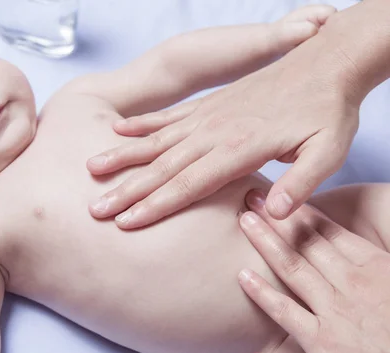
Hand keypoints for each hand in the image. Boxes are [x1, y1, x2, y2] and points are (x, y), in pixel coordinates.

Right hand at [87, 29, 360, 228]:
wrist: (325, 61)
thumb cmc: (328, 110)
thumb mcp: (329, 150)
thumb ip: (301, 183)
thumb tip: (274, 214)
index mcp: (240, 147)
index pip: (190, 183)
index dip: (156, 205)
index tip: (126, 222)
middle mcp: (215, 131)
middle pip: (163, 166)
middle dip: (128, 190)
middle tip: (95, 208)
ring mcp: (208, 115)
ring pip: (156, 140)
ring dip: (124, 156)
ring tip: (93, 167)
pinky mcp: (208, 105)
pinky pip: (168, 115)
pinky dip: (142, 123)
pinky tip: (119, 129)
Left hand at [237, 190, 389, 352]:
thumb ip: (374, 265)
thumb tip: (354, 251)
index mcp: (375, 266)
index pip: (329, 231)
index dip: (300, 211)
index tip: (278, 197)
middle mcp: (352, 282)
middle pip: (306, 242)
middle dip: (276, 218)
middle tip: (251, 196)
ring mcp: (335, 311)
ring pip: (292, 266)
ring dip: (265, 241)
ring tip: (243, 220)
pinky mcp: (322, 342)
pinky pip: (285, 312)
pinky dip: (262, 293)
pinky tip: (242, 276)